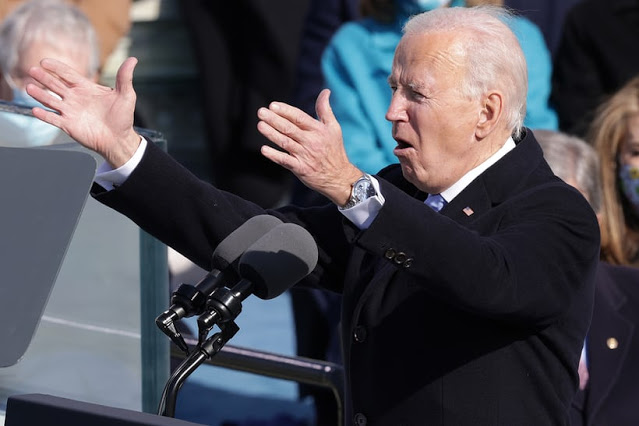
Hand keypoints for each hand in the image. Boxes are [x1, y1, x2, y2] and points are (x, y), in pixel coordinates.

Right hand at [26, 57, 140, 167]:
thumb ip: (125, 77)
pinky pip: (53, 119)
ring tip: (29, 87)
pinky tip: (35, 110)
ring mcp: (70, 111)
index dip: (56, 68)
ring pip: (51, 100)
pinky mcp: (68, 125)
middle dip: (44, 78)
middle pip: (55, 85)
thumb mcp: (126, 95)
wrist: (119, 139)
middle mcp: (75, 98)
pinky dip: (44, 115)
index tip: (44, 61)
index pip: (67, 74)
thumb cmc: (123, 117)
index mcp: (86, 88)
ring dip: (40, 94)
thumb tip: (133, 59)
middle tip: (32, 70)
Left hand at [257, 88, 361, 205]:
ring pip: (285, 142)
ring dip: (272, 134)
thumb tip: (325, 91)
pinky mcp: (301, 169)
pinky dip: (275, 155)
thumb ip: (325, 109)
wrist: (338, 177)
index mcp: (318, 130)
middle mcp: (311, 142)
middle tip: (261, 112)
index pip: (299, 117)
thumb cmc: (334, 150)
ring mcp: (305, 156)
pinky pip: (285, 161)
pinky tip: (264, 149)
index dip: (286, 111)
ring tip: (260, 125)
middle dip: (274, 119)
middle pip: (290, 128)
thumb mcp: (334, 128)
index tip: (273, 105)